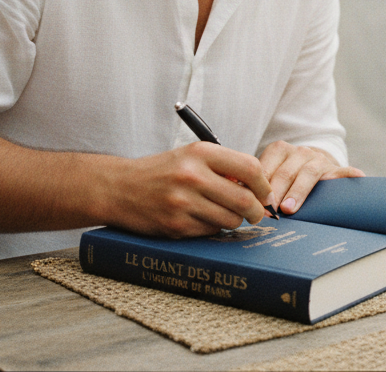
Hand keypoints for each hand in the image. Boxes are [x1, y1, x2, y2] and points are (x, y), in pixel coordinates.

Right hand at [108, 142, 273, 237]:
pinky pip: (210, 231)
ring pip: (230, 219)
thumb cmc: (162, 171)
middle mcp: (193, 175)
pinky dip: (212, 228)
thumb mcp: (191, 156)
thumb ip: (223, 166)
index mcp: (200, 152)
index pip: (250, 167)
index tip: (265, 193)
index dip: (264, 185)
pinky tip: (201, 219)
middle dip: (256, 211)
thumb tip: (259, 188)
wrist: (120, 188)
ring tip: (224, 214)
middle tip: (257, 214)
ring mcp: (183, 202)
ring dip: (233, 220)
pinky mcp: (175, 225)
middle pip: (244, 199)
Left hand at [259, 141, 363, 214]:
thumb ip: (257, 185)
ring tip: (288, 208)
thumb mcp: (270, 174)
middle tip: (268, 211)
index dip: (259, 188)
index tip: (254, 205)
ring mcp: (319, 160)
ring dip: (297, 191)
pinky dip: (349, 174)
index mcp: (279, 150)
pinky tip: (356, 177)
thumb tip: (241, 202)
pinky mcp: (336, 169)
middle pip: (285, 172)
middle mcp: (300, 152)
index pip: (266, 167)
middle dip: (275, 193)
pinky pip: (343, 171)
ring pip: (309, 172)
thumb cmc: (286, 175)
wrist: (315, 163)